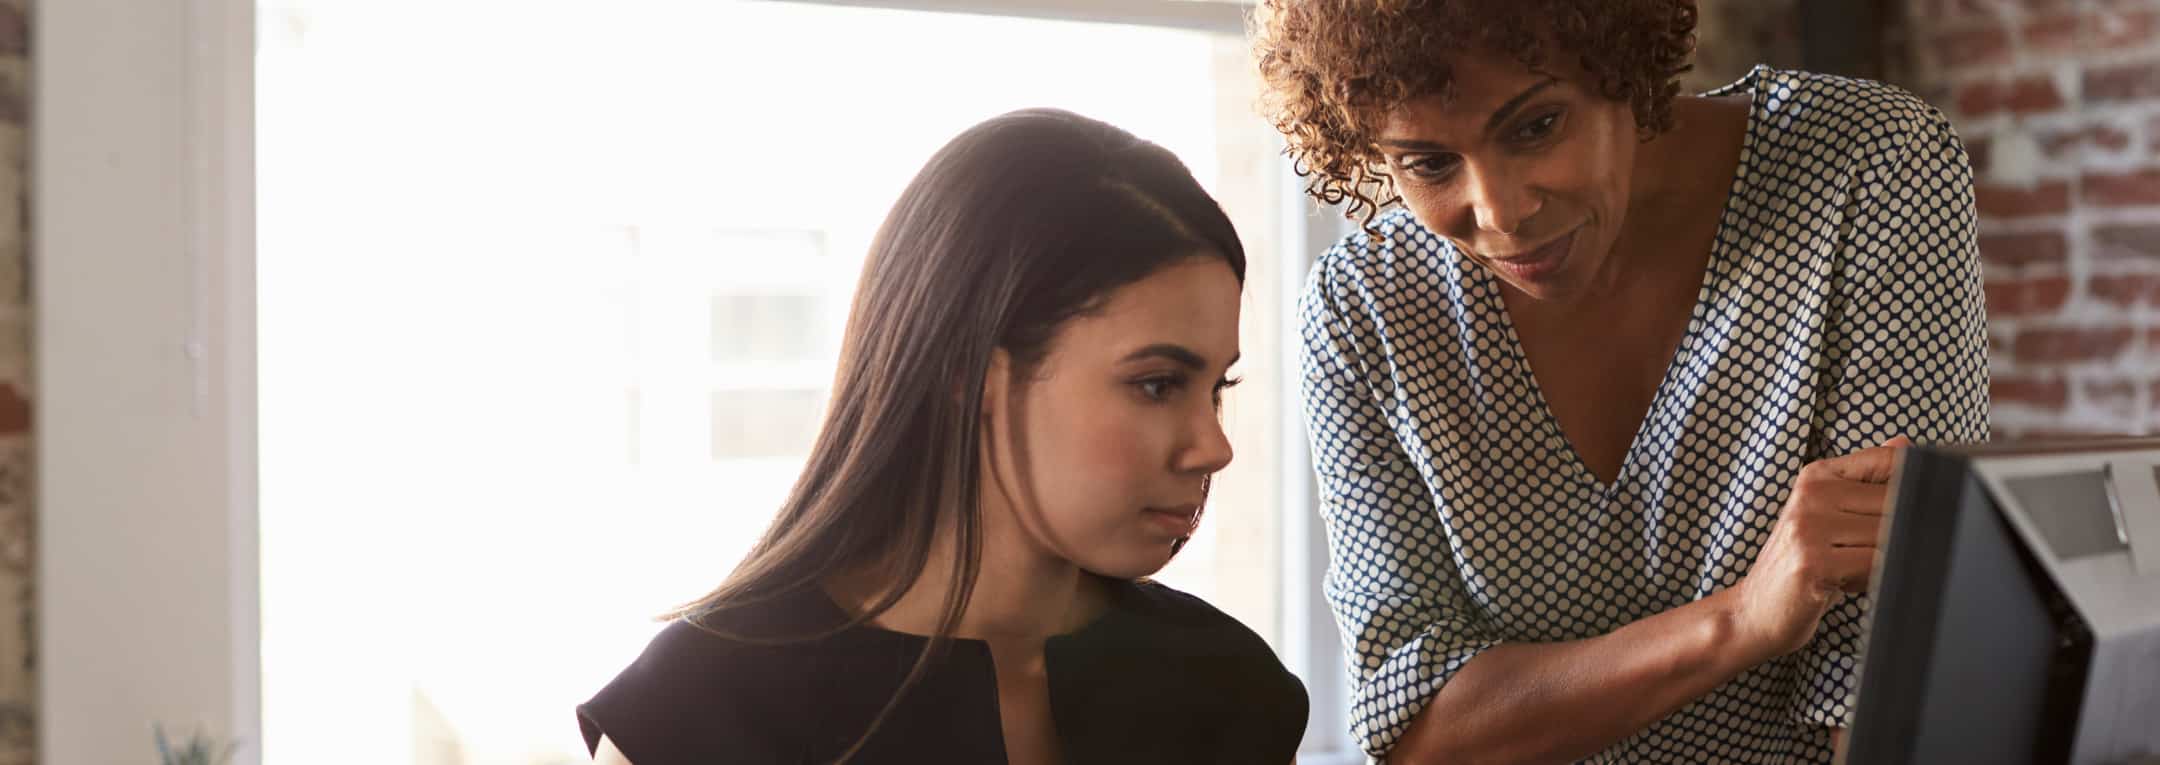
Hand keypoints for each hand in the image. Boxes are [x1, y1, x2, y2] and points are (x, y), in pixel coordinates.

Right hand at [1731, 436, 1909, 658]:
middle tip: (1863, 554)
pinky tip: (1845, 584)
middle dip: (1896, 535)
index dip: (1910, 491)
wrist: (1755, 611)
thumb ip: (1866, 481)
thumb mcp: (1829, 516)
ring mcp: (1809, 527)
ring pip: (1889, 534)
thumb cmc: (1801, 565)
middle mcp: (1811, 495)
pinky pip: (1876, 564)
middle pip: (1896, 503)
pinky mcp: (1813, 562)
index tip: (1895, 517)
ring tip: (1851, 570)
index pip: (1889, 463)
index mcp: (1817, 476)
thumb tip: (1904, 444)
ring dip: (1883, 560)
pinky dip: (1872, 578)